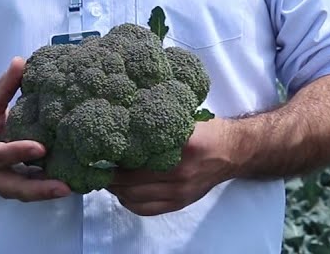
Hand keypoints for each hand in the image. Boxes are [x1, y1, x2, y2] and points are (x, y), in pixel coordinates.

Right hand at [0, 57, 71, 201]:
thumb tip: (21, 61)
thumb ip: (4, 87)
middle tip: (64, 186)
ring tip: (73, 187)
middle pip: (15, 188)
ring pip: (25, 195)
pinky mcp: (15, 190)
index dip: (18, 151)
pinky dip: (49, 191)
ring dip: (48, 194)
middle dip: (39, 189)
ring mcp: (3, 187)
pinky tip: (72, 185)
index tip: (40, 147)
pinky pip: (32, 194)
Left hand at [107, 118, 237, 215]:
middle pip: (131, 180)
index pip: (137, 156)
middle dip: (109, 175)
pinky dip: (129, 202)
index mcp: (180, 146)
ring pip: (135, 197)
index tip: (97, 151)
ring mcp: (180, 191)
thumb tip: (121, 128)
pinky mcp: (180, 203)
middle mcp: (179, 172)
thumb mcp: (183, 120)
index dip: (113, 157)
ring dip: (116, 189)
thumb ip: (157, 127)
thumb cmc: (206, 131)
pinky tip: (123, 192)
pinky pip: (146, 209)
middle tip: (96, 167)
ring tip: (107, 178)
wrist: (233, 152)